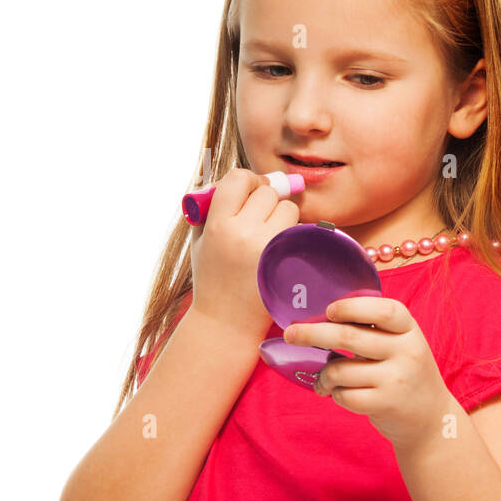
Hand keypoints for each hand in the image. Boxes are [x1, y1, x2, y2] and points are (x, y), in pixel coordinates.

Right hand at [188, 169, 300, 338]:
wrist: (227, 322)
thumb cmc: (213, 277)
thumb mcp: (201, 240)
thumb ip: (213, 206)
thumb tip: (240, 178)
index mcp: (218, 224)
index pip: (239, 178)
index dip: (248, 181)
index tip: (249, 192)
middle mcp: (244, 233)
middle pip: (268, 193)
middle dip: (266, 200)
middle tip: (259, 217)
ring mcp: (270, 248)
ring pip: (289, 209)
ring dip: (282, 216)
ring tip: (268, 236)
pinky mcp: (289, 261)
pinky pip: (299, 231)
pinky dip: (292, 235)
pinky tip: (280, 250)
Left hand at [282, 296, 454, 450]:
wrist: (431, 419)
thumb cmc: (406, 374)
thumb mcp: (402, 344)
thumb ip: (374, 330)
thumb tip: (321, 319)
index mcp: (409, 330)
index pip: (383, 310)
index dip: (352, 307)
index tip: (329, 310)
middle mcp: (406, 351)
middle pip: (349, 336)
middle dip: (312, 334)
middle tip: (291, 334)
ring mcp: (397, 379)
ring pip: (340, 370)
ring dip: (324, 376)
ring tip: (324, 381)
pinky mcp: (386, 403)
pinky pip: (344, 395)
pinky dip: (335, 394)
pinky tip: (339, 394)